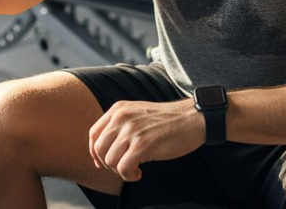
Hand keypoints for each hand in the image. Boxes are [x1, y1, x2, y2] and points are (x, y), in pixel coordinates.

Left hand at [88, 99, 204, 182]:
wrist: (192, 119)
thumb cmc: (167, 120)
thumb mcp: (137, 113)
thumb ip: (120, 125)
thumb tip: (102, 149)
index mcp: (118, 109)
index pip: (93, 134)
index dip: (94, 152)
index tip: (102, 163)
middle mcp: (121, 117)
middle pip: (99, 149)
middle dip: (108, 164)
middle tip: (123, 167)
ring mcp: (131, 130)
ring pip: (109, 160)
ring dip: (120, 171)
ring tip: (134, 170)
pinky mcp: (143, 144)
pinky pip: (123, 168)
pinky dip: (129, 176)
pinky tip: (139, 173)